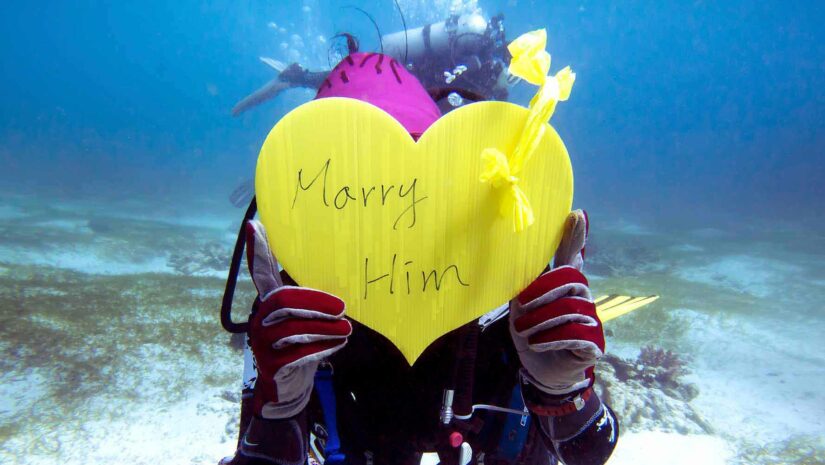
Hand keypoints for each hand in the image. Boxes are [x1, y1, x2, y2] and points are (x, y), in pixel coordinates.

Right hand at [245, 219, 351, 418]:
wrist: (289, 388)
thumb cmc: (301, 347)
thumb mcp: (305, 322)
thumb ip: (311, 304)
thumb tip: (340, 289)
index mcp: (269, 303)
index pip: (260, 273)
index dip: (258, 251)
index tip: (254, 225)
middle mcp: (260, 319)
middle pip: (283, 300)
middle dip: (316, 302)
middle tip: (342, 308)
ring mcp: (261, 343)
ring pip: (292, 327)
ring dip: (324, 327)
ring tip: (346, 329)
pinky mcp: (270, 365)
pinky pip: (296, 352)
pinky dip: (320, 347)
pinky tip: (336, 345)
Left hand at [509, 210, 603, 396]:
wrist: (542, 373)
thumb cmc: (533, 335)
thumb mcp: (521, 309)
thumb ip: (522, 287)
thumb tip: (511, 259)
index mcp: (563, 287)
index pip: (570, 257)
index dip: (573, 237)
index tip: (575, 214)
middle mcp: (582, 299)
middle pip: (570, 281)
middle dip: (543, 293)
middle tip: (521, 310)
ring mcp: (591, 322)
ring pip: (571, 309)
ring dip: (543, 321)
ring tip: (526, 334)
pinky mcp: (593, 345)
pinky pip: (577, 335)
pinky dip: (553, 339)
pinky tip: (539, 344)